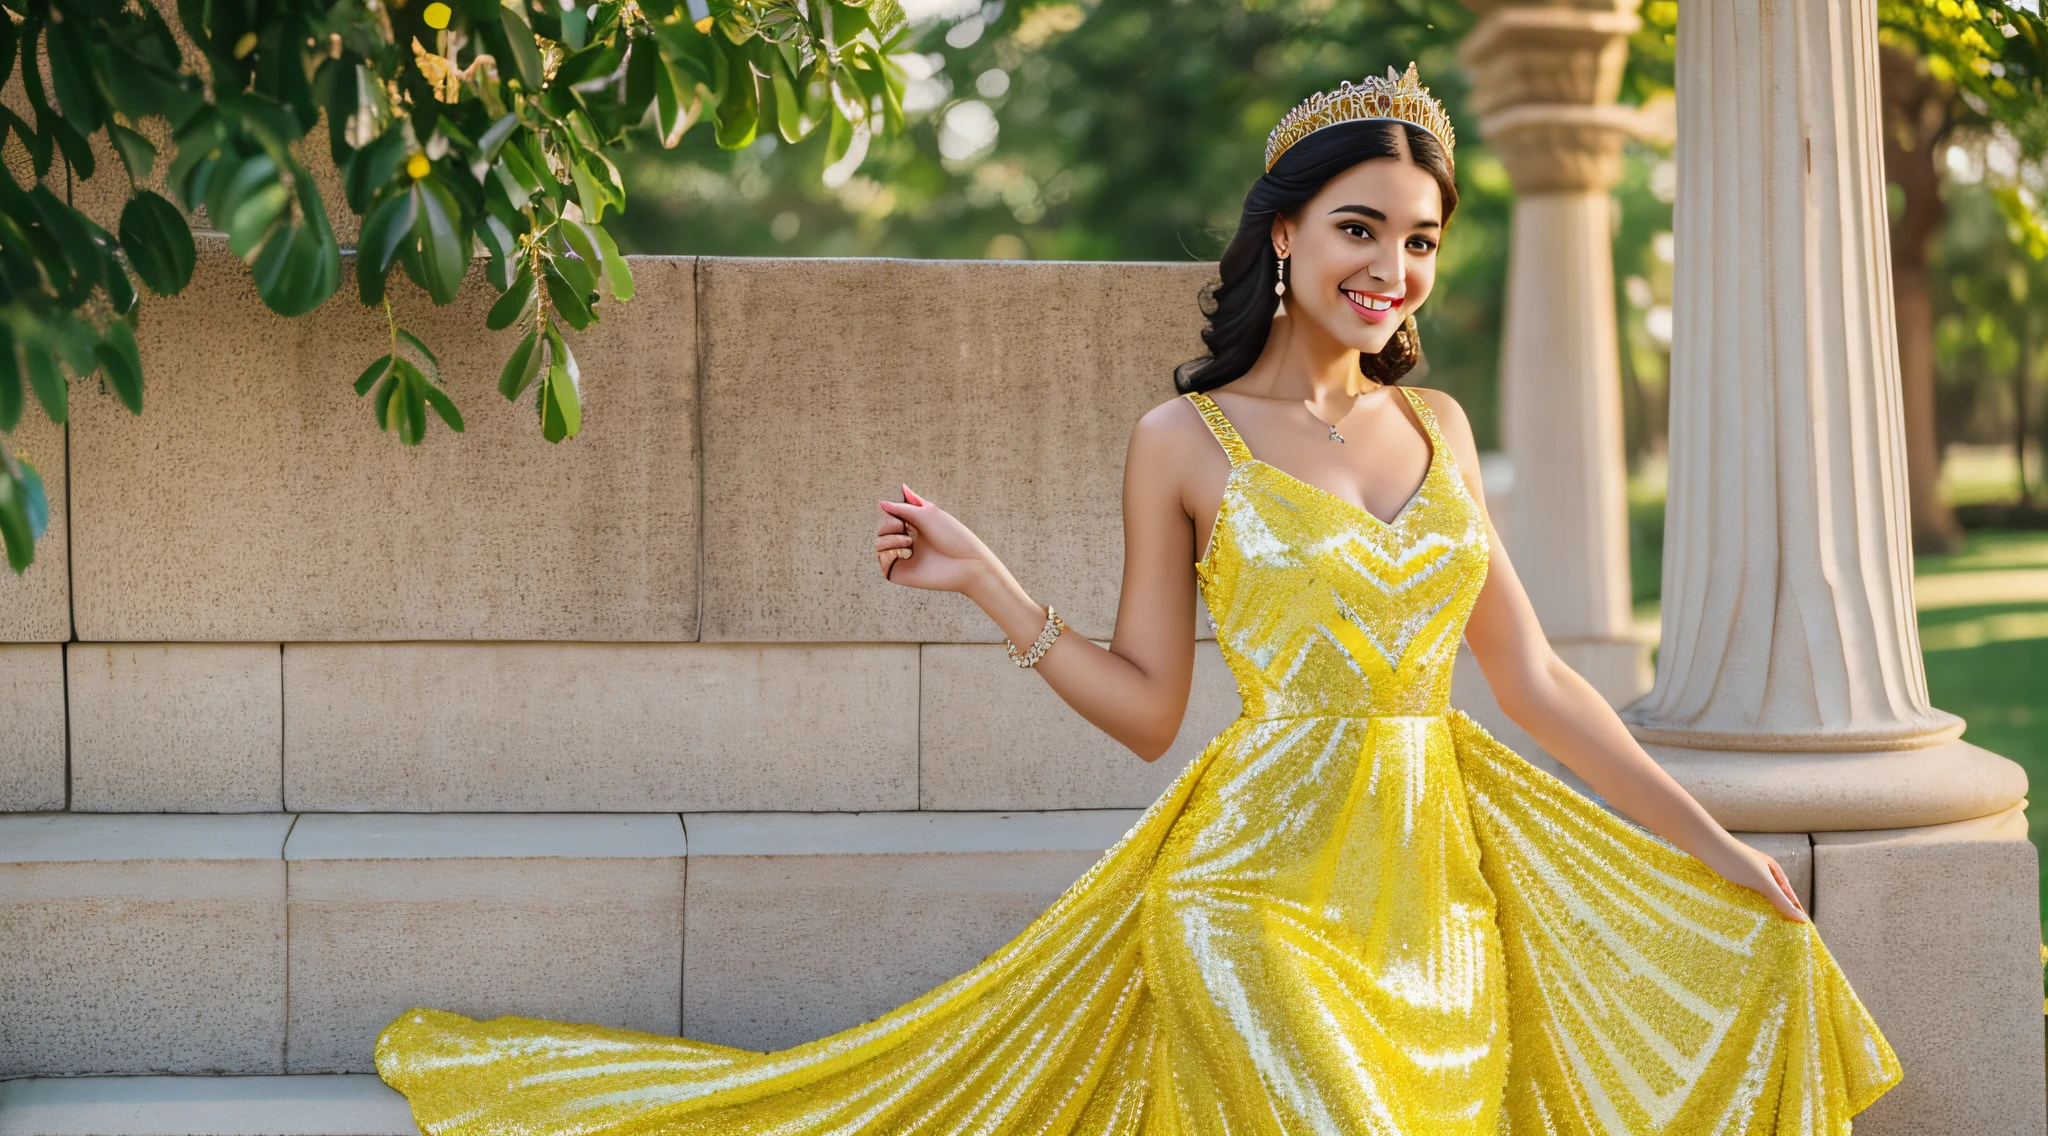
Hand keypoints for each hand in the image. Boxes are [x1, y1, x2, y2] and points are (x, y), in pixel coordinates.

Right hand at [875, 485, 1001, 595]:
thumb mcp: (928, 513)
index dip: (891, 511)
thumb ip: (903, 507)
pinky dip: (889, 550)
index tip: (901, 510)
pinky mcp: (900, 572)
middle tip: (902, 526)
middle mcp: (908, 541)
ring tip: (908, 541)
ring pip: (879, 543)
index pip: (892, 515)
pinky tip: (905, 549)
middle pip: (882, 528)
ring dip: (889, 538)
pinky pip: (882, 559)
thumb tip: (881, 503)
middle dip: (889, 524)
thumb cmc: (953, 536)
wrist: (966, 562)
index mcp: (916, 526)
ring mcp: (903, 557)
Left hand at [1709, 841, 1808, 922]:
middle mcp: (1762, 873)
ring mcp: (1746, 876)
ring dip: (1761, 912)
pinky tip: (1742, 917)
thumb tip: (1802, 919)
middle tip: (1781, 935)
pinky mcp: (1731, 878)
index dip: (1795, 913)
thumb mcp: (1762, 882)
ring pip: (1758, 898)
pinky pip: (1742, 896)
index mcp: (1775, 872)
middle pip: (1774, 898)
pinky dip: (1745, 907)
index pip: (1790, 898)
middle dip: (1778, 914)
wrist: (1706, 844)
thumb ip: (1781, 900)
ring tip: (1762, 930)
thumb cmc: (1736, 860)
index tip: (1799, 932)